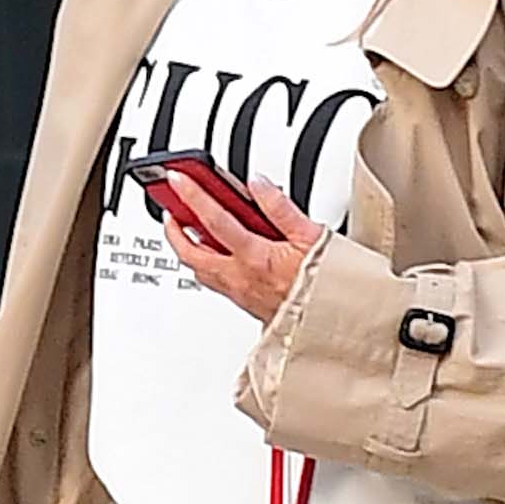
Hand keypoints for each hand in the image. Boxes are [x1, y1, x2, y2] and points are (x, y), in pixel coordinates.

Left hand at [161, 170, 320, 322]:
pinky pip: (214, 283)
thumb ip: (279, 208)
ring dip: (188, 249)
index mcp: (255, 258)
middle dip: (175, 230)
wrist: (335, 324)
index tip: (179, 179)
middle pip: (192, 254)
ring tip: (185, 229)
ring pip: (200, 271)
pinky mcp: (244, 304)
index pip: (214, 221)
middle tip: (170, 208)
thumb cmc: (327, 286)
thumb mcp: (311, 236)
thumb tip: (258, 184)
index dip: (193, 196)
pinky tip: (211, 256)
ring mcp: (239, 294)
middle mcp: (240, 279)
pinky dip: (205, 265)